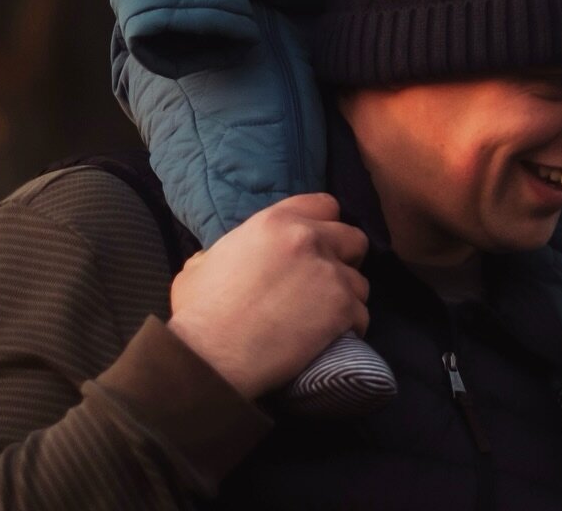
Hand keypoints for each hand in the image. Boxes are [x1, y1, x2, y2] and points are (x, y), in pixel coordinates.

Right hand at [168, 193, 370, 399]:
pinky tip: (332, 341)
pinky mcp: (341, 308)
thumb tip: (221, 258)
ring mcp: (329, 272)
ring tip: (328, 319)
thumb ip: (223, 251)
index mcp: (275, 220)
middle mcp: (308, 238)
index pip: (324, 205)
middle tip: (328, 282)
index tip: (319, 246)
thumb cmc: (199, 313)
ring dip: (348, 299)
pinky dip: (351, 330)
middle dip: (346, 259)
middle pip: (353, 238)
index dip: (324, 226)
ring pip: (360, 282)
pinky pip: (362, 316)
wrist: (211, 356)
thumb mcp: (201, 264)